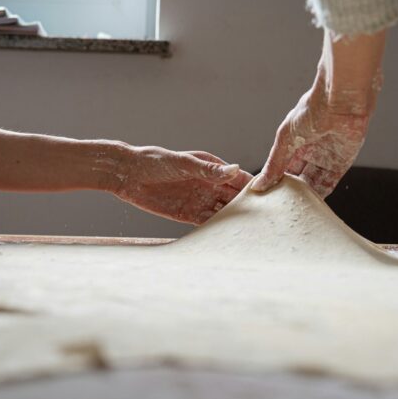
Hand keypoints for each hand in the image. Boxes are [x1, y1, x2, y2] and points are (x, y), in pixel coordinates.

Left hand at [111, 146, 252, 224]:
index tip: (270, 198)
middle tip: (266, 222)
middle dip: (249, 209)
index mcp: (211, 168)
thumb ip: (208, 170)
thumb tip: (235, 170)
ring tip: (250, 233)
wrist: (128, 175)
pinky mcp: (186, 214)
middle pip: (234, 199)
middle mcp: (209, 185)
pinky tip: (226, 237)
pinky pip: (206, 223)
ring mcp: (199, 200)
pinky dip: (216, 229)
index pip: (238, 179)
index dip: (253, 188)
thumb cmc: (155, 161)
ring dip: (234, 222)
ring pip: (222, 213)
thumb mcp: (183, 163)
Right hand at [253, 29, 386, 196]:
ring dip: (304, 196)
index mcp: (293, 142)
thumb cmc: (311, 110)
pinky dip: (321, 194)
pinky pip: (329, 182)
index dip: (274, 182)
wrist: (341, 101)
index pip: (281, 168)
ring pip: (312, 182)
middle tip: (279, 209)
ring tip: (293, 211)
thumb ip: (273, 165)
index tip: (265, 199)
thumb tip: (258, 186)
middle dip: (289, 192)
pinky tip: (311, 206)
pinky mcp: (341, 163)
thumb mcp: (285, 139)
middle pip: (296, 177)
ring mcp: (325, 157)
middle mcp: (308, 151)